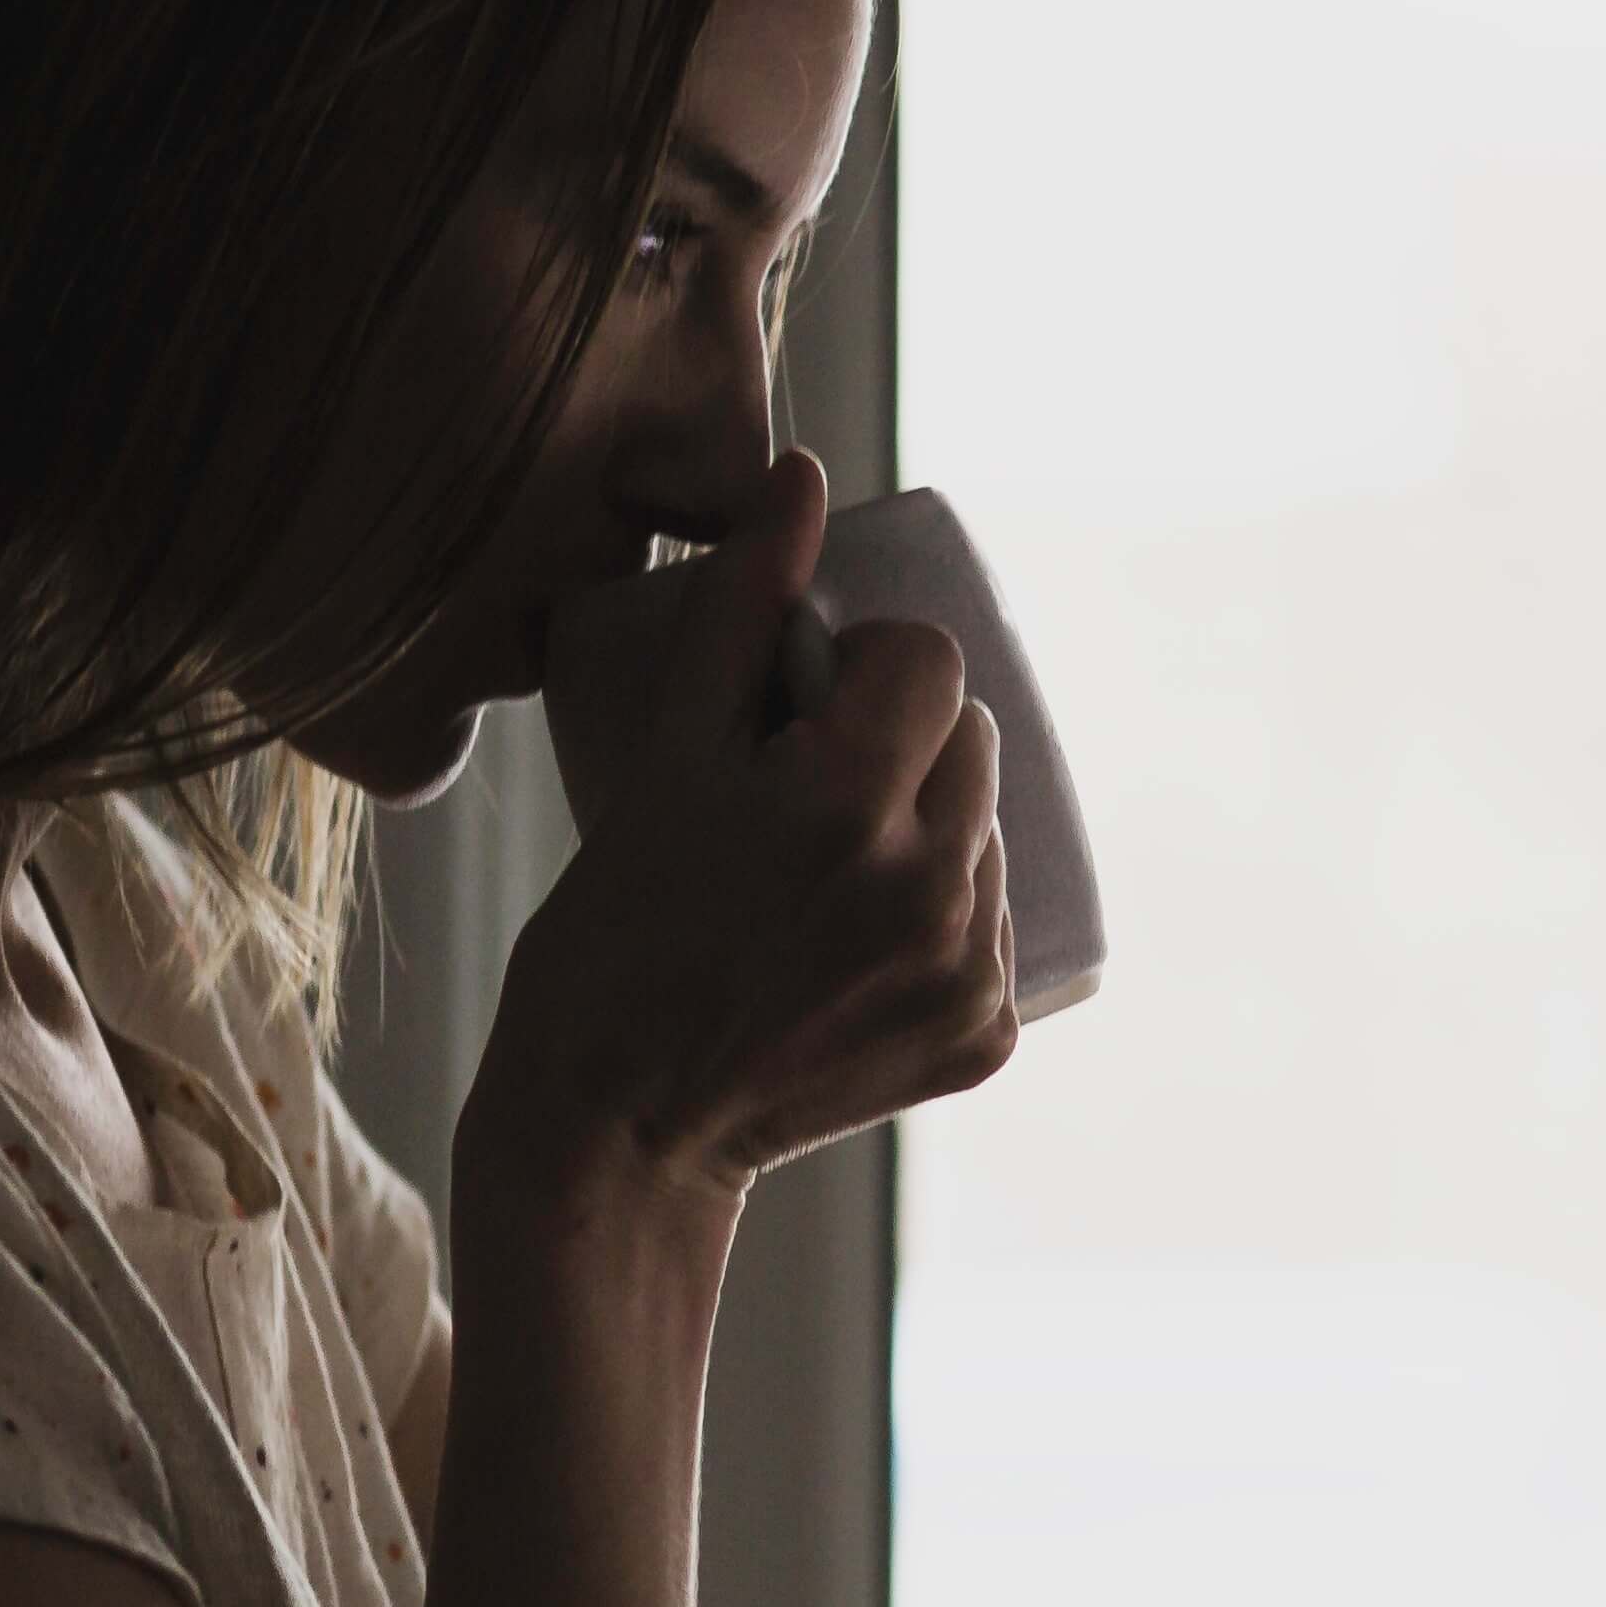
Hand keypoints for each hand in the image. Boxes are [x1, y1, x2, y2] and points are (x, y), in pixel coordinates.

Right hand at [489, 452, 1017, 1196]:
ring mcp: (966, 972)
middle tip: (810, 792)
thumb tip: (805, 476)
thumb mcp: (662, 758)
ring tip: (827, 874)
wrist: (618, 1130)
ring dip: (930, 827)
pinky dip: (942, 919)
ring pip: (989, 832)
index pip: (933, 661)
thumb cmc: (612, 936)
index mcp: (845, 803)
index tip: (812, 707)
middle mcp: (930, 887)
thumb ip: (737, 611)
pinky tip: (858, 945)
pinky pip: (994, 927)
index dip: (872, 666)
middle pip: (973, 741)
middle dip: (905, 743)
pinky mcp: (985, 1037)